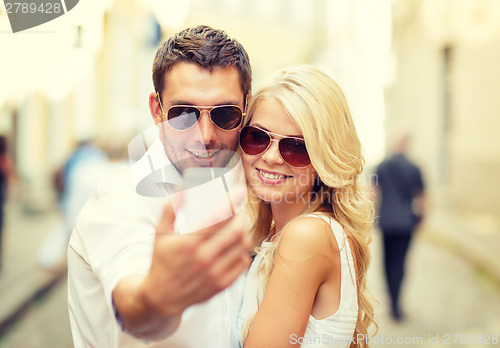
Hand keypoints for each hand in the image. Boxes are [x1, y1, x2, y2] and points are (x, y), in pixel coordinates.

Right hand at [143, 199, 251, 314]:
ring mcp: (215, 273)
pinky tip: (234, 246)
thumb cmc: (162, 261)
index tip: (238, 192)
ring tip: (237, 227)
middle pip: (237, 230)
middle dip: (240, 216)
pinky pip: (243, 262)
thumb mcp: (160, 234)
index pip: (219, 217)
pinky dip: (242, 250)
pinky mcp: (222, 284)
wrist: (162, 297)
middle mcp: (205, 258)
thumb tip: (182, 187)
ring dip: (243, 232)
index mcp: (189, 243)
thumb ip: (171, 209)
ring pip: (243, 245)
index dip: (232, 201)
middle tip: (237, 212)